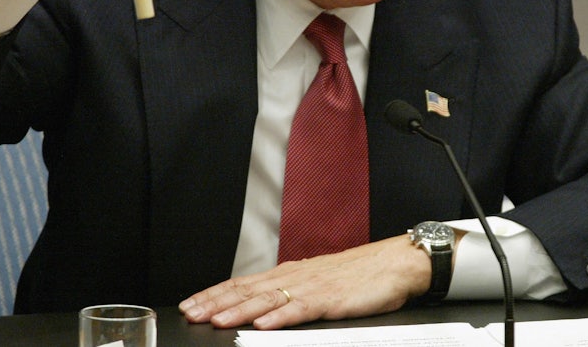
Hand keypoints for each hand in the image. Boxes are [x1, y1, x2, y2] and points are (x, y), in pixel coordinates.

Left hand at [179, 236, 430, 329]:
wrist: (396, 263)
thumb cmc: (361, 276)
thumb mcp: (319, 283)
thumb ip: (291, 294)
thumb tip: (262, 308)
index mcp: (290, 273)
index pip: (244, 283)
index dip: (215, 294)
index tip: (190, 304)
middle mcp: (296, 277)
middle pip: (248, 290)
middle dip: (216, 302)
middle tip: (190, 313)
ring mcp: (313, 287)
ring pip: (268, 299)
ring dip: (239, 310)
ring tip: (216, 320)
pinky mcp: (332, 299)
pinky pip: (301, 309)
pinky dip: (280, 317)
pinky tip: (263, 324)